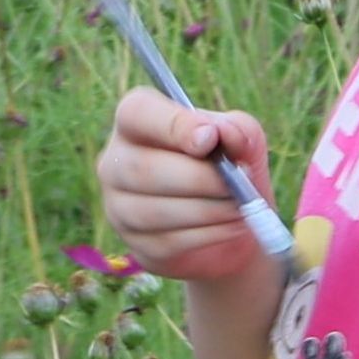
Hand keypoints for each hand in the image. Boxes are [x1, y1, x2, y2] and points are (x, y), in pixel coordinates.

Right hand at [99, 85, 278, 283]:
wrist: (233, 224)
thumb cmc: (229, 168)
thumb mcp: (243, 142)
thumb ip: (237, 130)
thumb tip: (223, 133)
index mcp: (136, 121)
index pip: (137, 113)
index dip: (172, 126)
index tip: (211, 140)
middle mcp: (115, 162)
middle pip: (142, 168)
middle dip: (199, 178)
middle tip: (239, 183)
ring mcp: (118, 206)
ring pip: (154, 210)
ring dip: (208, 210)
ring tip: (241, 206)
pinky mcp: (135, 244)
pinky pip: (167, 241)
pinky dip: (208, 234)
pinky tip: (232, 226)